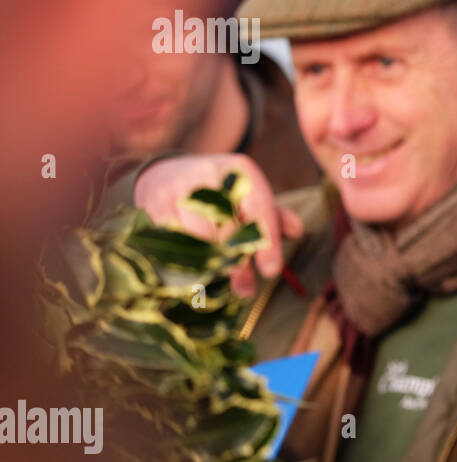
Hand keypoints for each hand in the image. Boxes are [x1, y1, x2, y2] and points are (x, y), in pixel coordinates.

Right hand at [133, 154, 302, 296]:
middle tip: (245, 291)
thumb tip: (296, 231)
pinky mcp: (154, 203)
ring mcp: (179, 188)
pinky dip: (181, 262)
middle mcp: (209, 174)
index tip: (271, 271)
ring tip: (216, 287)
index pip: (259, 209)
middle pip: (228, 225)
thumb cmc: (220, 192)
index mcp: (240, 171)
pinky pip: (170, 239)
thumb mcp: (249, 196)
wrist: (165, 172)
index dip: (266, 242)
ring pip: (197, 235)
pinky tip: (190, 279)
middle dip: (238, 263)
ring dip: (208, 266)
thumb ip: (274, 216)